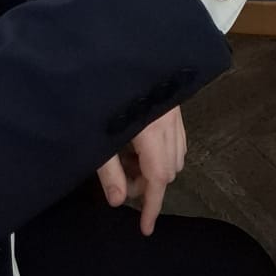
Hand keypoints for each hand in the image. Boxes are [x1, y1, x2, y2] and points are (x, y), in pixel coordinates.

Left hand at [97, 106, 186, 235]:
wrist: (110, 47)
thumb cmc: (98, 98)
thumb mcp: (98, 137)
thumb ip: (109, 171)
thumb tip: (118, 201)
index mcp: (151, 130)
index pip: (158, 178)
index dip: (152, 206)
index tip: (145, 229)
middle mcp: (169, 121)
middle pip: (168, 170)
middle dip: (147, 186)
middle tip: (122, 181)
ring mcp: (174, 110)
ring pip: (175, 156)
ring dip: (155, 170)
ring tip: (127, 162)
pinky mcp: (172, 103)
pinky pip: (176, 139)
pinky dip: (162, 153)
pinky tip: (140, 147)